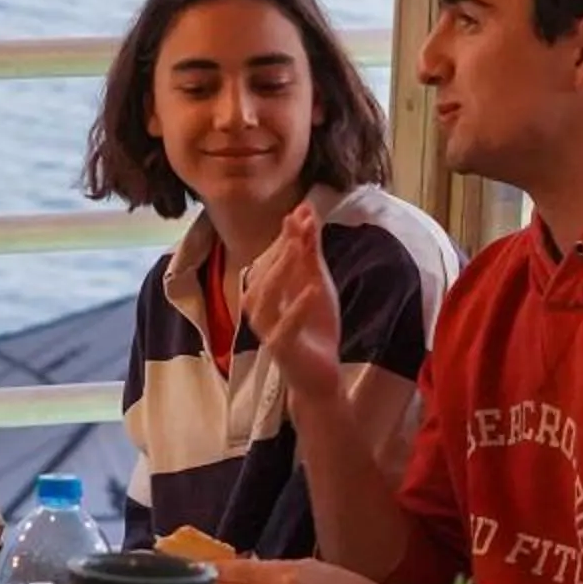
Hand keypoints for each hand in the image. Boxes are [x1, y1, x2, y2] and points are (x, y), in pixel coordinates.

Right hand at [238, 202, 341, 408]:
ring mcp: (268, 331)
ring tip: (300, 250)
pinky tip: (312, 291)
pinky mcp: (281, 351)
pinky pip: (284, 329)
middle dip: (281, 249)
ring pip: (265, 302)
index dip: (285, 235)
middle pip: (262, 277)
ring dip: (282, 273)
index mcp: (267, 292)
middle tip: (297, 224)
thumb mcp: (316, 282)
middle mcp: (261, 310)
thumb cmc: (314, 327)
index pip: (270, 259)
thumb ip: (309, 250)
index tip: (301, 210)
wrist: (321, 374)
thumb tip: (305, 210)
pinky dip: (297, 309)